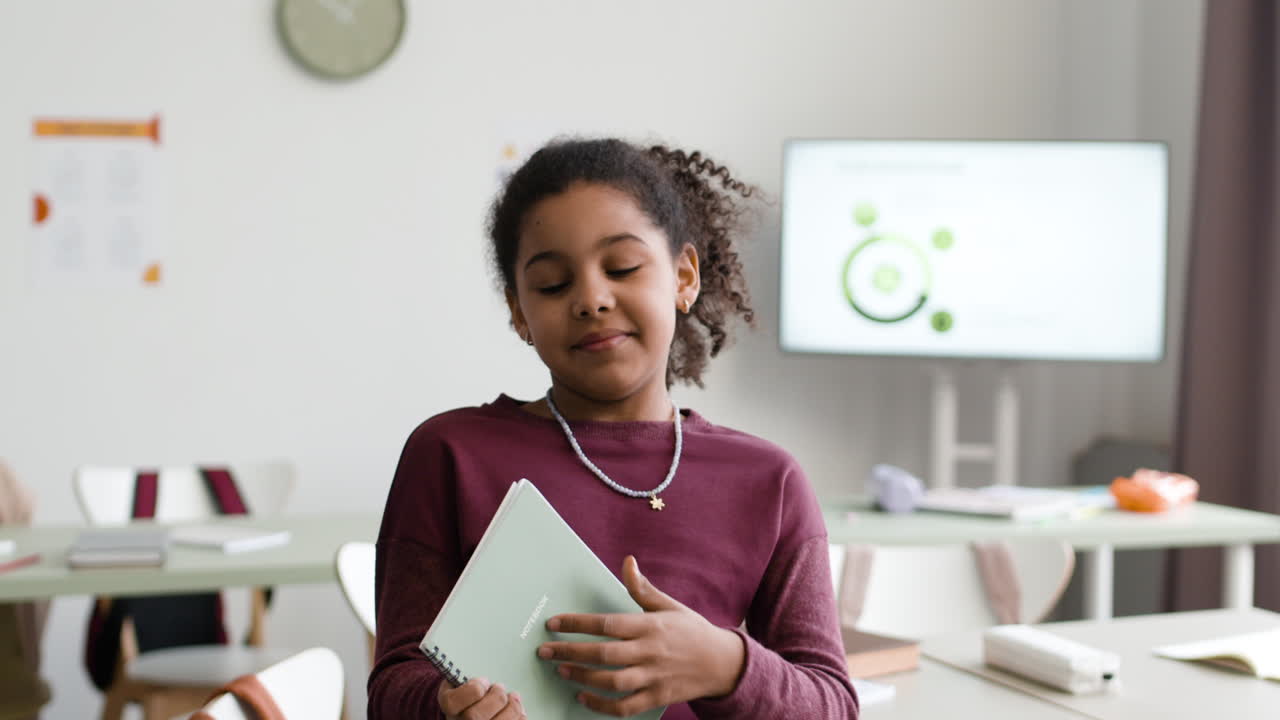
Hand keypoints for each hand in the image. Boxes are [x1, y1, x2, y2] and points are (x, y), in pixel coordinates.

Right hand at [437, 677, 525, 719]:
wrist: (469, 709)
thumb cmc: (470, 689)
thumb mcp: (462, 678)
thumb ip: (468, 670)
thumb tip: (486, 648)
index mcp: (449, 706)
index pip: (452, 702)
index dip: (472, 690)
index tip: (484, 680)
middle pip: (475, 717)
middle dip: (495, 698)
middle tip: (501, 687)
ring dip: (512, 709)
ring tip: (514, 697)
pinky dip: (520, 718)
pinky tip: (520, 710)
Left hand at [536, 555, 745, 716]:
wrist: (723, 663)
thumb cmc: (691, 631)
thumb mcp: (669, 605)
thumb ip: (642, 588)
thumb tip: (627, 562)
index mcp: (651, 625)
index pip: (608, 624)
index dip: (578, 624)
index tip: (553, 623)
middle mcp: (651, 651)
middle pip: (604, 654)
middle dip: (571, 652)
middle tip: (545, 651)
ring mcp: (654, 677)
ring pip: (612, 681)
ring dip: (582, 678)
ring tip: (561, 671)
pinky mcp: (657, 698)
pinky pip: (625, 706)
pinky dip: (602, 706)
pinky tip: (583, 698)